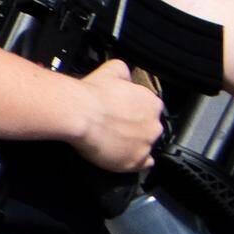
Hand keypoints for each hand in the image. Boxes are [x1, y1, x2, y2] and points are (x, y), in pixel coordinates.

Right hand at [59, 58, 166, 177]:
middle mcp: (154, 125)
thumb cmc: (92, 94)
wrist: (79, 114)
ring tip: (114, 142)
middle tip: (116, 126)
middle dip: (136, 128)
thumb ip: (124, 72)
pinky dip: (136, 161)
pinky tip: (124, 156)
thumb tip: (125, 74)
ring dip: (134, 144)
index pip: (150, 109)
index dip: (135, 110)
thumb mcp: (111, 70)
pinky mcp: (134, 162)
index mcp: (152, 103)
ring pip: (145, 146)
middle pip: (149, 128)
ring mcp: (145, 145)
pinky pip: (143, 164)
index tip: (123, 112)